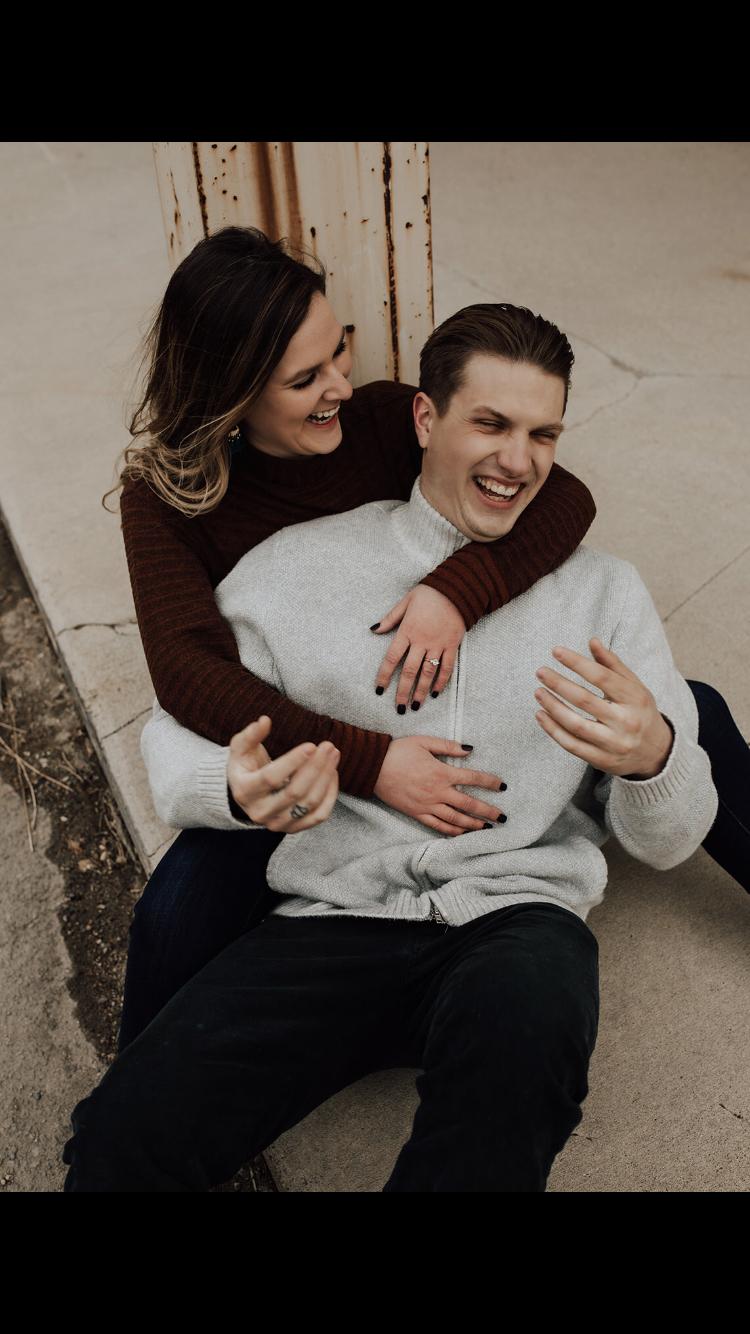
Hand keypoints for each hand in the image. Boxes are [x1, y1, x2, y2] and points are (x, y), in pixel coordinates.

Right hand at [227, 715, 339, 832]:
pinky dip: (330, 795)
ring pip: (309, 804)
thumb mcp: (240, 749)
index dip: (293, 762)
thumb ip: (250, 735)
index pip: (271, 778)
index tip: (311, 745)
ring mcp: (277, 824)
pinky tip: (332, 773)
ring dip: (326, 778)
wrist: (246, 795)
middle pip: (294, 792)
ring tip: (333, 755)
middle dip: (315, 767)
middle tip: (328, 746)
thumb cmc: (245, 767)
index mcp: (244, 791)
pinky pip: (319, 816)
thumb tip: (264, 721)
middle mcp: (260, 812)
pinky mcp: (293, 829)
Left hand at [371, 584, 466, 710]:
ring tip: (416, 706)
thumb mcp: (405, 602)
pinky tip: (435, 692)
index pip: (392, 658)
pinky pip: (447, 667)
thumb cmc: (428, 594)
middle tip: (399, 708)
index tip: (379, 690)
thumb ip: (390, 619)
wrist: (456, 589)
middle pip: (410, 671)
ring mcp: (438, 645)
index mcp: (407, 631)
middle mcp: (422, 641)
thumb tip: (373, 630)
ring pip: (428, 673)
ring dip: (421, 691)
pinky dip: (441, 681)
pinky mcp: (452, 645)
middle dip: (403, 692)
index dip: (384, 676)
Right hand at [373, 735, 506, 835]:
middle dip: (488, 812)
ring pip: (456, 819)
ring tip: (486, 829)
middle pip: (469, 805)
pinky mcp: (417, 813)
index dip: (490, 782)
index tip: (502, 787)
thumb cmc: (398, 751)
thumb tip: (470, 749)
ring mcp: (427, 805)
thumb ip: (448, 746)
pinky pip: (438, 826)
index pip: (473, 778)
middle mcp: (438, 792)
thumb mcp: (424, 742)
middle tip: (502, 818)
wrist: (373, 767)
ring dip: (473, 825)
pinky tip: (462, 834)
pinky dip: (452, 832)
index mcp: (441, 773)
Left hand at [534, 638, 674, 778]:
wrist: (657, 753)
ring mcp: (613, 743)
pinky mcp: (601, 760)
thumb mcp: (635, 686)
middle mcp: (625, 722)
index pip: (602, 677)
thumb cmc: (640, 712)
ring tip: (538, 692)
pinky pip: (571, 745)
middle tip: (541, 671)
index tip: (556, 651)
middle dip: (559, 684)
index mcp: (635, 699)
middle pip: (585, 700)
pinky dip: (553, 730)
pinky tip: (541, 715)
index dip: (577, 663)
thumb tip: (592, 641)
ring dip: (552, 707)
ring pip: (575, 725)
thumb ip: (613, 664)